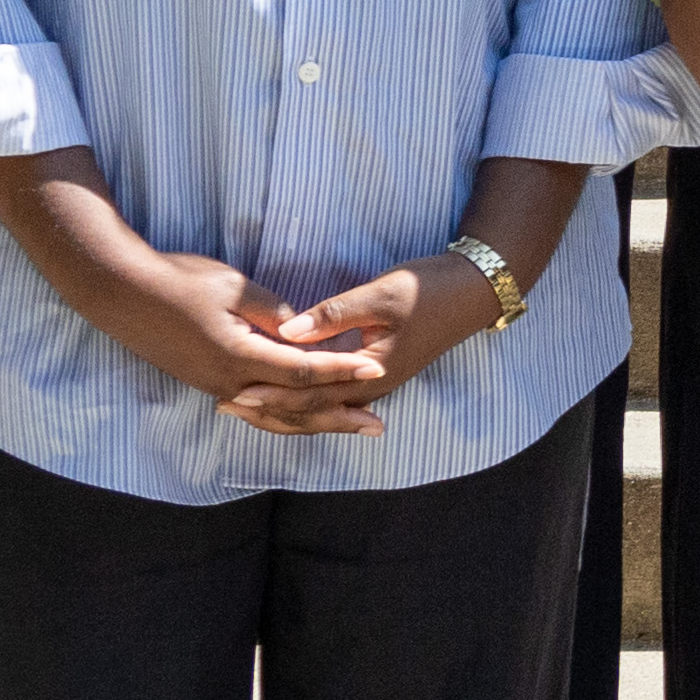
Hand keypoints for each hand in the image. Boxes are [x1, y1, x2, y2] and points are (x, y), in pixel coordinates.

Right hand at [72, 243, 394, 428]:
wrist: (124, 294)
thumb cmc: (179, 281)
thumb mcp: (235, 288)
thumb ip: (274, 314)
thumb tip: (304, 334)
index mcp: (238, 356)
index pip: (303, 370)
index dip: (343, 370)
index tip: (377, 370)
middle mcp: (228, 382)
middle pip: (293, 407)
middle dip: (338, 415)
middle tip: (379, 426)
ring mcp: (215, 387)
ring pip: (273, 416)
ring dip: (314, 423)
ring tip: (350, 427)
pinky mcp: (207, 383)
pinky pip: (254, 410)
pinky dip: (283, 418)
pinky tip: (301, 418)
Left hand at [220, 255, 499, 434]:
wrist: (473, 290)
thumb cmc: (430, 288)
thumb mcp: (381, 294)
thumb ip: (334, 315)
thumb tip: (288, 332)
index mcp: (373, 372)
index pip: (313, 394)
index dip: (274, 393)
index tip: (237, 391)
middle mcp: (373, 387)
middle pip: (313, 411)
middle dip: (270, 410)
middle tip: (226, 405)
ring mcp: (376, 383)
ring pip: (322, 409)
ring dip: (284, 409)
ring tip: (246, 406)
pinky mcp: (376, 373)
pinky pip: (332, 398)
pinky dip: (305, 400)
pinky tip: (286, 394)